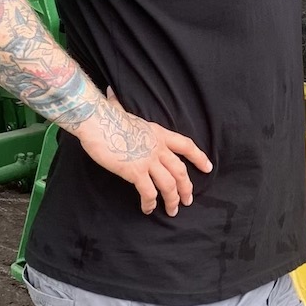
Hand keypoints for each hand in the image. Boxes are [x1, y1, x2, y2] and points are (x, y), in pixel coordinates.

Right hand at [74, 89, 212, 215]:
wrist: (97, 121)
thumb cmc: (106, 115)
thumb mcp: (121, 110)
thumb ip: (120, 106)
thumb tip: (110, 94)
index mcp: (159, 133)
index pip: (186, 145)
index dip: (199, 157)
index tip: (208, 167)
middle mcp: (158, 148)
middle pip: (180, 171)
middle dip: (186, 188)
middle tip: (188, 200)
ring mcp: (148, 160)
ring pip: (169, 185)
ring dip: (172, 200)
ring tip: (172, 211)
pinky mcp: (135, 172)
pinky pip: (148, 192)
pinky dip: (150, 203)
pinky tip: (147, 209)